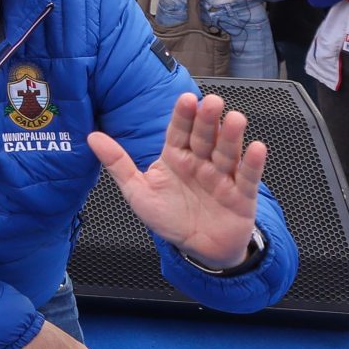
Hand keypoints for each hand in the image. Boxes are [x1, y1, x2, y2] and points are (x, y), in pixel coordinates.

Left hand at [88, 91, 264, 270]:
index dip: (183, 116)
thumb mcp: (138, 191)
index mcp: (176, 157)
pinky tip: (256, 148)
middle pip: (205, 137)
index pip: (179, 132)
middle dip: (208, 120)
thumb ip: (118, 164)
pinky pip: (247, 177)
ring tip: (235, 119)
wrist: (198, 249)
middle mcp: (200, 162)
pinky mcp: (241, 195)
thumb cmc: (169, 217)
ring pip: (227, 152)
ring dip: (232, 136)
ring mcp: (222, 177)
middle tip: (211, 102)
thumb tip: (92, 137)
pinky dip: (252, 164)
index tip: (186, 99)